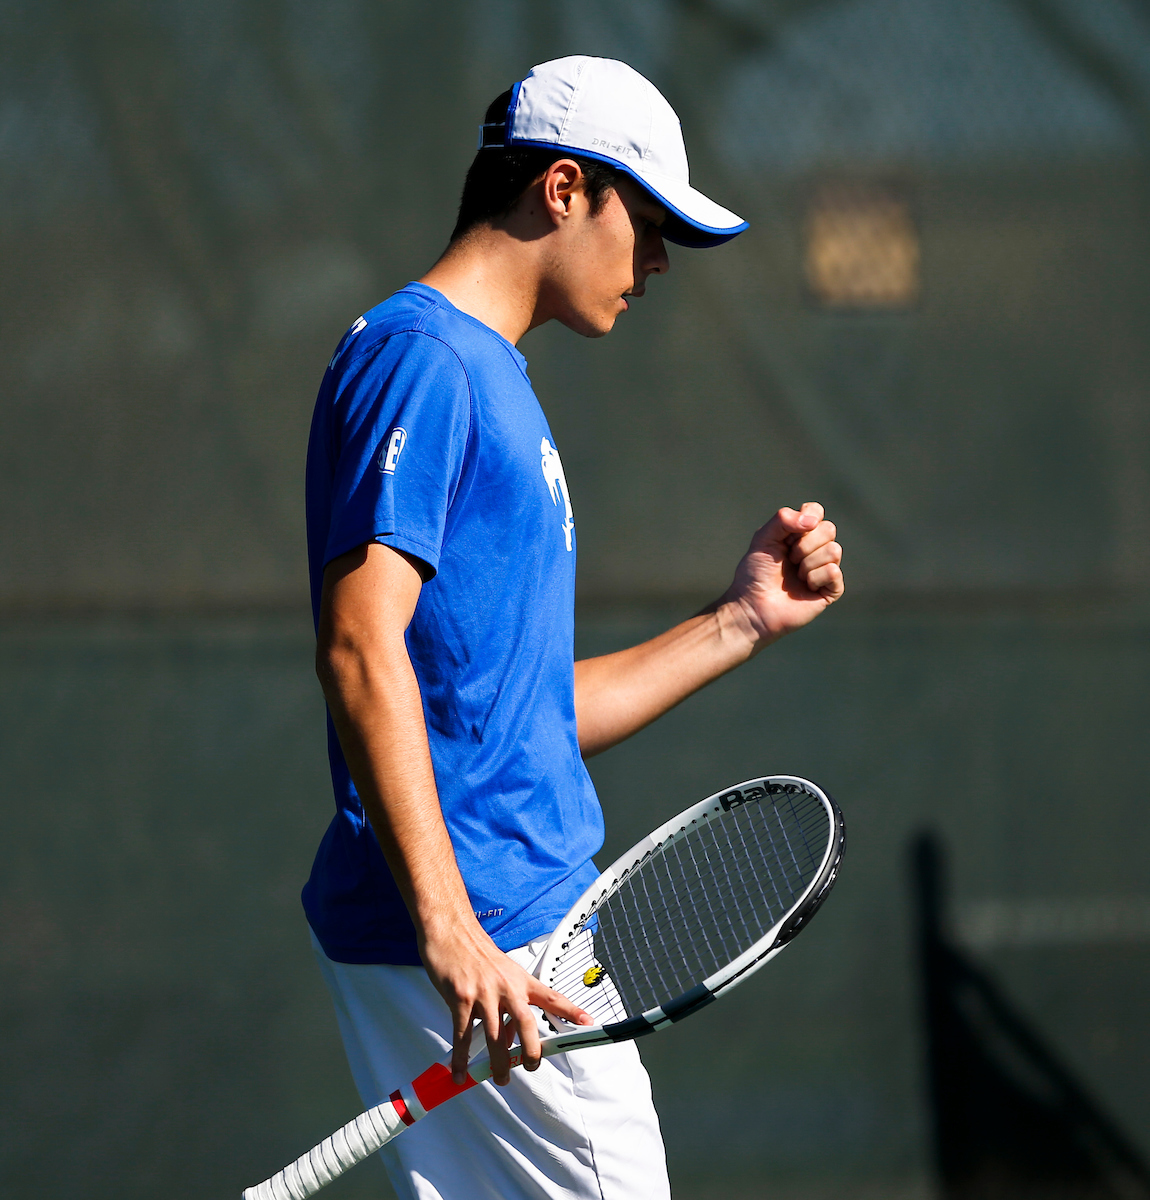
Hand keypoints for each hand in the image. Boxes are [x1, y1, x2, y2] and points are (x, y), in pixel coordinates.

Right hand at [420, 917, 592, 1085]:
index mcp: (519, 980)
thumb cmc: (477, 951)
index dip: (570, 1010)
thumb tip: (511, 1036)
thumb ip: (511, 1003)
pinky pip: (463, 1036)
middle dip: (530, 1050)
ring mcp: (483, 994)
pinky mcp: (461, 999)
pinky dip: (462, 1059)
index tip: (587, 1022)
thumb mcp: (502, 974)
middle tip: (530, 1066)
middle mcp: (505, 987)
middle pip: (526, 1023)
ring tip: (500, 1077)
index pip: (551, 997)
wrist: (452, 931)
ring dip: (498, 1062)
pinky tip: (462, 1072)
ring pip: (495, 1037)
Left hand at [720, 502, 843, 649]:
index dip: (807, 518)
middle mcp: (815, 549)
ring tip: (795, 575)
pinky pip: (834, 572)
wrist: (753, 606)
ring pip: (834, 550)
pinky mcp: (831, 589)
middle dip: (804, 544)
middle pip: (828, 529)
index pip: (816, 512)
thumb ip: (783, 519)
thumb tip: (813, 520)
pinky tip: (805, 587)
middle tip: (789, 558)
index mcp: (799, 535)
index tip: (788, 534)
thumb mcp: (763, 539)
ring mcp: (824, 569)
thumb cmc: (755, 574)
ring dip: (808, 563)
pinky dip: (815, 578)